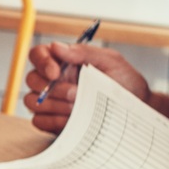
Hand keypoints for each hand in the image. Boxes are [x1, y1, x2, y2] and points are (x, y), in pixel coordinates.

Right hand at [23, 43, 150, 134]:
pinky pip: (38, 121)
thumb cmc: (125, 83)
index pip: (38, 54)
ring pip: (31, 101)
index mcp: (65, 62)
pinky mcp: (54, 122)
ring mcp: (53, 101)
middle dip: (51, 88)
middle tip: (75, 94)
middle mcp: (55, 80)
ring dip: (54, 105)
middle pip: (31, 79)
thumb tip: (56, 46)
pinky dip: (53, 120)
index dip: (42, 62)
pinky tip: (72, 120)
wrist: (137, 110)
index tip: (56, 72)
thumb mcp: (110, 61)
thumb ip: (83, 52)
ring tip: (78, 107)